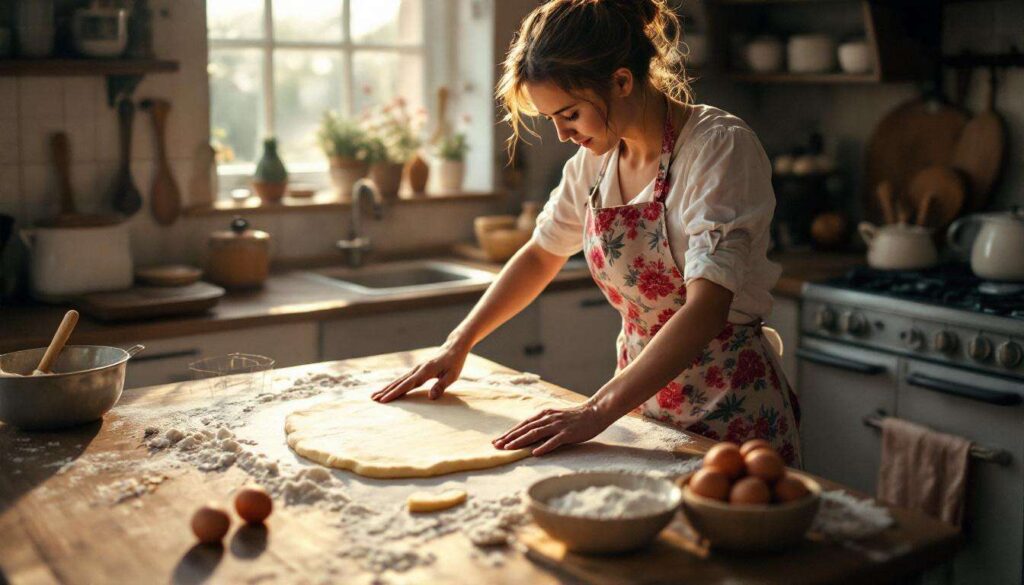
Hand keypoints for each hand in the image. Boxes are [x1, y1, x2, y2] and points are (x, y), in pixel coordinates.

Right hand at [372, 342, 468, 402]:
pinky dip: (394, 384)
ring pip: (398, 380)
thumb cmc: (454, 363)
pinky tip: (388, 389)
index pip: (407, 385)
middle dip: (385, 391)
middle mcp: (417, 369)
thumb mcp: (452, 376)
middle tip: (373, 399)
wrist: (453, 347)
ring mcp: (416, 369)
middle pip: (398, 382)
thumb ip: (441, 386)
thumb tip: (430, 398)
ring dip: (386, 388)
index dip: (395, 393)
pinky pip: (403, 378)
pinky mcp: (417, 369)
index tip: (384, 400)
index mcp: (425, 372)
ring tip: (374, 395)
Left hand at [492, 401, 612, 455]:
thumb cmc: (575, 418)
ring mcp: (558, 425)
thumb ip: (543, 424)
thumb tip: (529, 434)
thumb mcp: (556, 418)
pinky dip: (544, 447)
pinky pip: (554, 441)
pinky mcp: (568, 433)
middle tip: (496, 446)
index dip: (509, 433)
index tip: (497, 441)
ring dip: (521, 441)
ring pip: (536, 434)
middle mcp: (548, 418)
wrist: (594, 412)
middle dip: (510, 438)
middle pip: (525, 429)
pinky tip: (535, 453)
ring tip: (509, 448)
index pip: (523, 424)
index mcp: (544, 414)